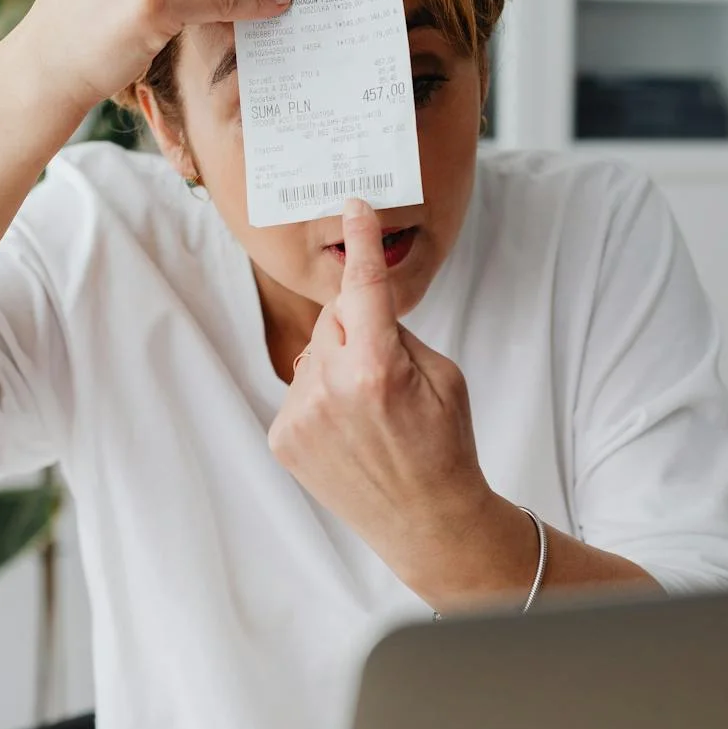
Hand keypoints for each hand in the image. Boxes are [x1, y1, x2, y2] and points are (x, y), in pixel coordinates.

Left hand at [268, 198, 502, 599]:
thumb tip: (361, 312)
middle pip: (335, 320)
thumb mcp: (444, 377)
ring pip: (315, 355)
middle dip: (359, 331)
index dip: (361, 243)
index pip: (364, 286)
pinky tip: (348, 434)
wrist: (427, 523)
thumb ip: (397, 335)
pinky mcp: (283, 438)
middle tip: (389, 376)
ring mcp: (300, 415)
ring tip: (370, 417)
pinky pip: (301, 390)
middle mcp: (330, 387)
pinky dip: (321, 400)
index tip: (354, 206)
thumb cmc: (445, 446)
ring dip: (338, 368)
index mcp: (377, 366)